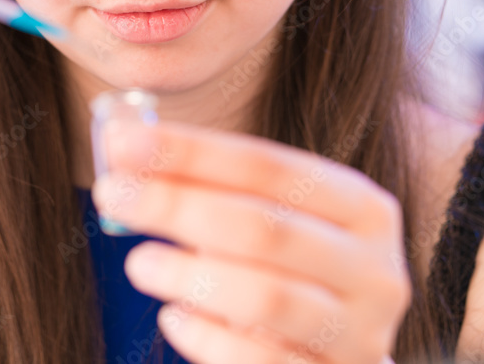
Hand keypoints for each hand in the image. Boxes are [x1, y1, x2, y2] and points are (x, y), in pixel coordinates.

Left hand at [91, 119, 410, 363]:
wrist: (328, 355)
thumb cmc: (282, 271)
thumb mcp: (258, 217)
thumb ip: (202, 184)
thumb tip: (122, 143)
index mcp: (361, 207)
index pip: (268, 166)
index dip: (190, 152)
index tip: (121, 143)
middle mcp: (373, 269)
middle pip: (264, 228)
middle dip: (176, 206)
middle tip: (110, 194)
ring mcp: (360, 336)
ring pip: (267, 297)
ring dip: (189, 274)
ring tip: (138, 262)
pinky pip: (263, 362)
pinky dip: (208, 337)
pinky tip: (173, 317)